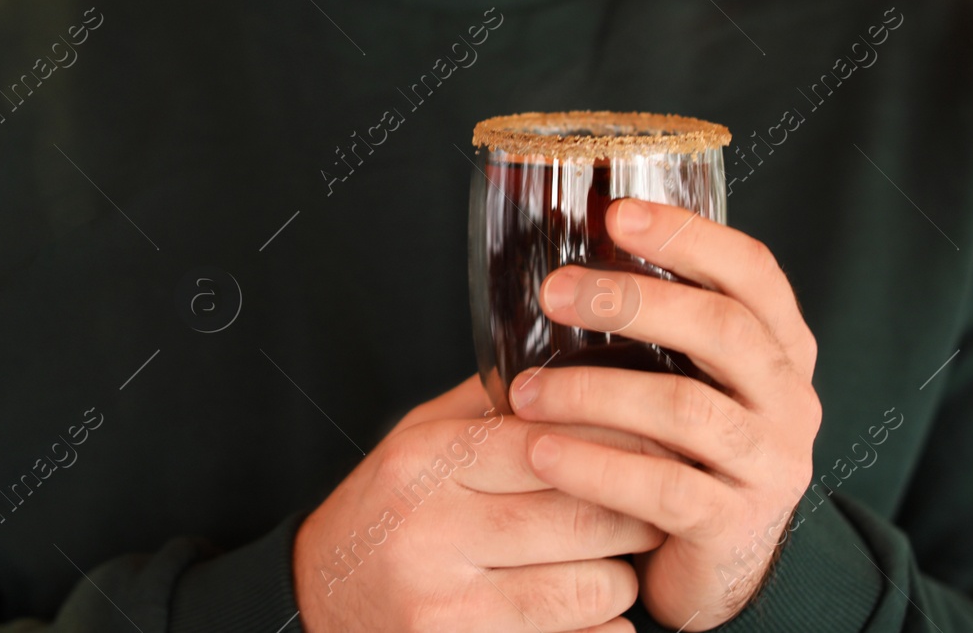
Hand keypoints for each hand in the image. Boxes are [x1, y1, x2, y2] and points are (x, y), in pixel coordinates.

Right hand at [293, 375, 670, 632]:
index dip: (620, 444)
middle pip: (583, 516)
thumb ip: (489, 405)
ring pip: (591, 588)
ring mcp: (446, 605)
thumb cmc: (381, 512)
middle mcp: (433, 532)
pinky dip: (602, 630)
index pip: (551, 443)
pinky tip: (588, 614)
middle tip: (656, 507)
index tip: (658, 446)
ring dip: (621, 578)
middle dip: (638, 513)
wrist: (315, 598)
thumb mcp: (417, 438)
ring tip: (613, 564)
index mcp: (428, 463)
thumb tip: (575, 366)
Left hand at [508, 199, 820, 629]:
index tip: (617, 214)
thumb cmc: (680, 446)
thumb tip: (553, 232)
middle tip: (552, 292)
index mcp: (781, 345)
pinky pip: (664, 489)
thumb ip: (648, 317)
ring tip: (524, 391)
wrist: (715, 564)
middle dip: (633, 300)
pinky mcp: (736, 526)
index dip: (689, 236)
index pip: (752, 271)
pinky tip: (540, 453)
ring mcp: (771, 464)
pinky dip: (595, 467)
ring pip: (686, 410)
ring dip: (593, 393)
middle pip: (722, 330)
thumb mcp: (682, 372)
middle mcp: (790, 398)